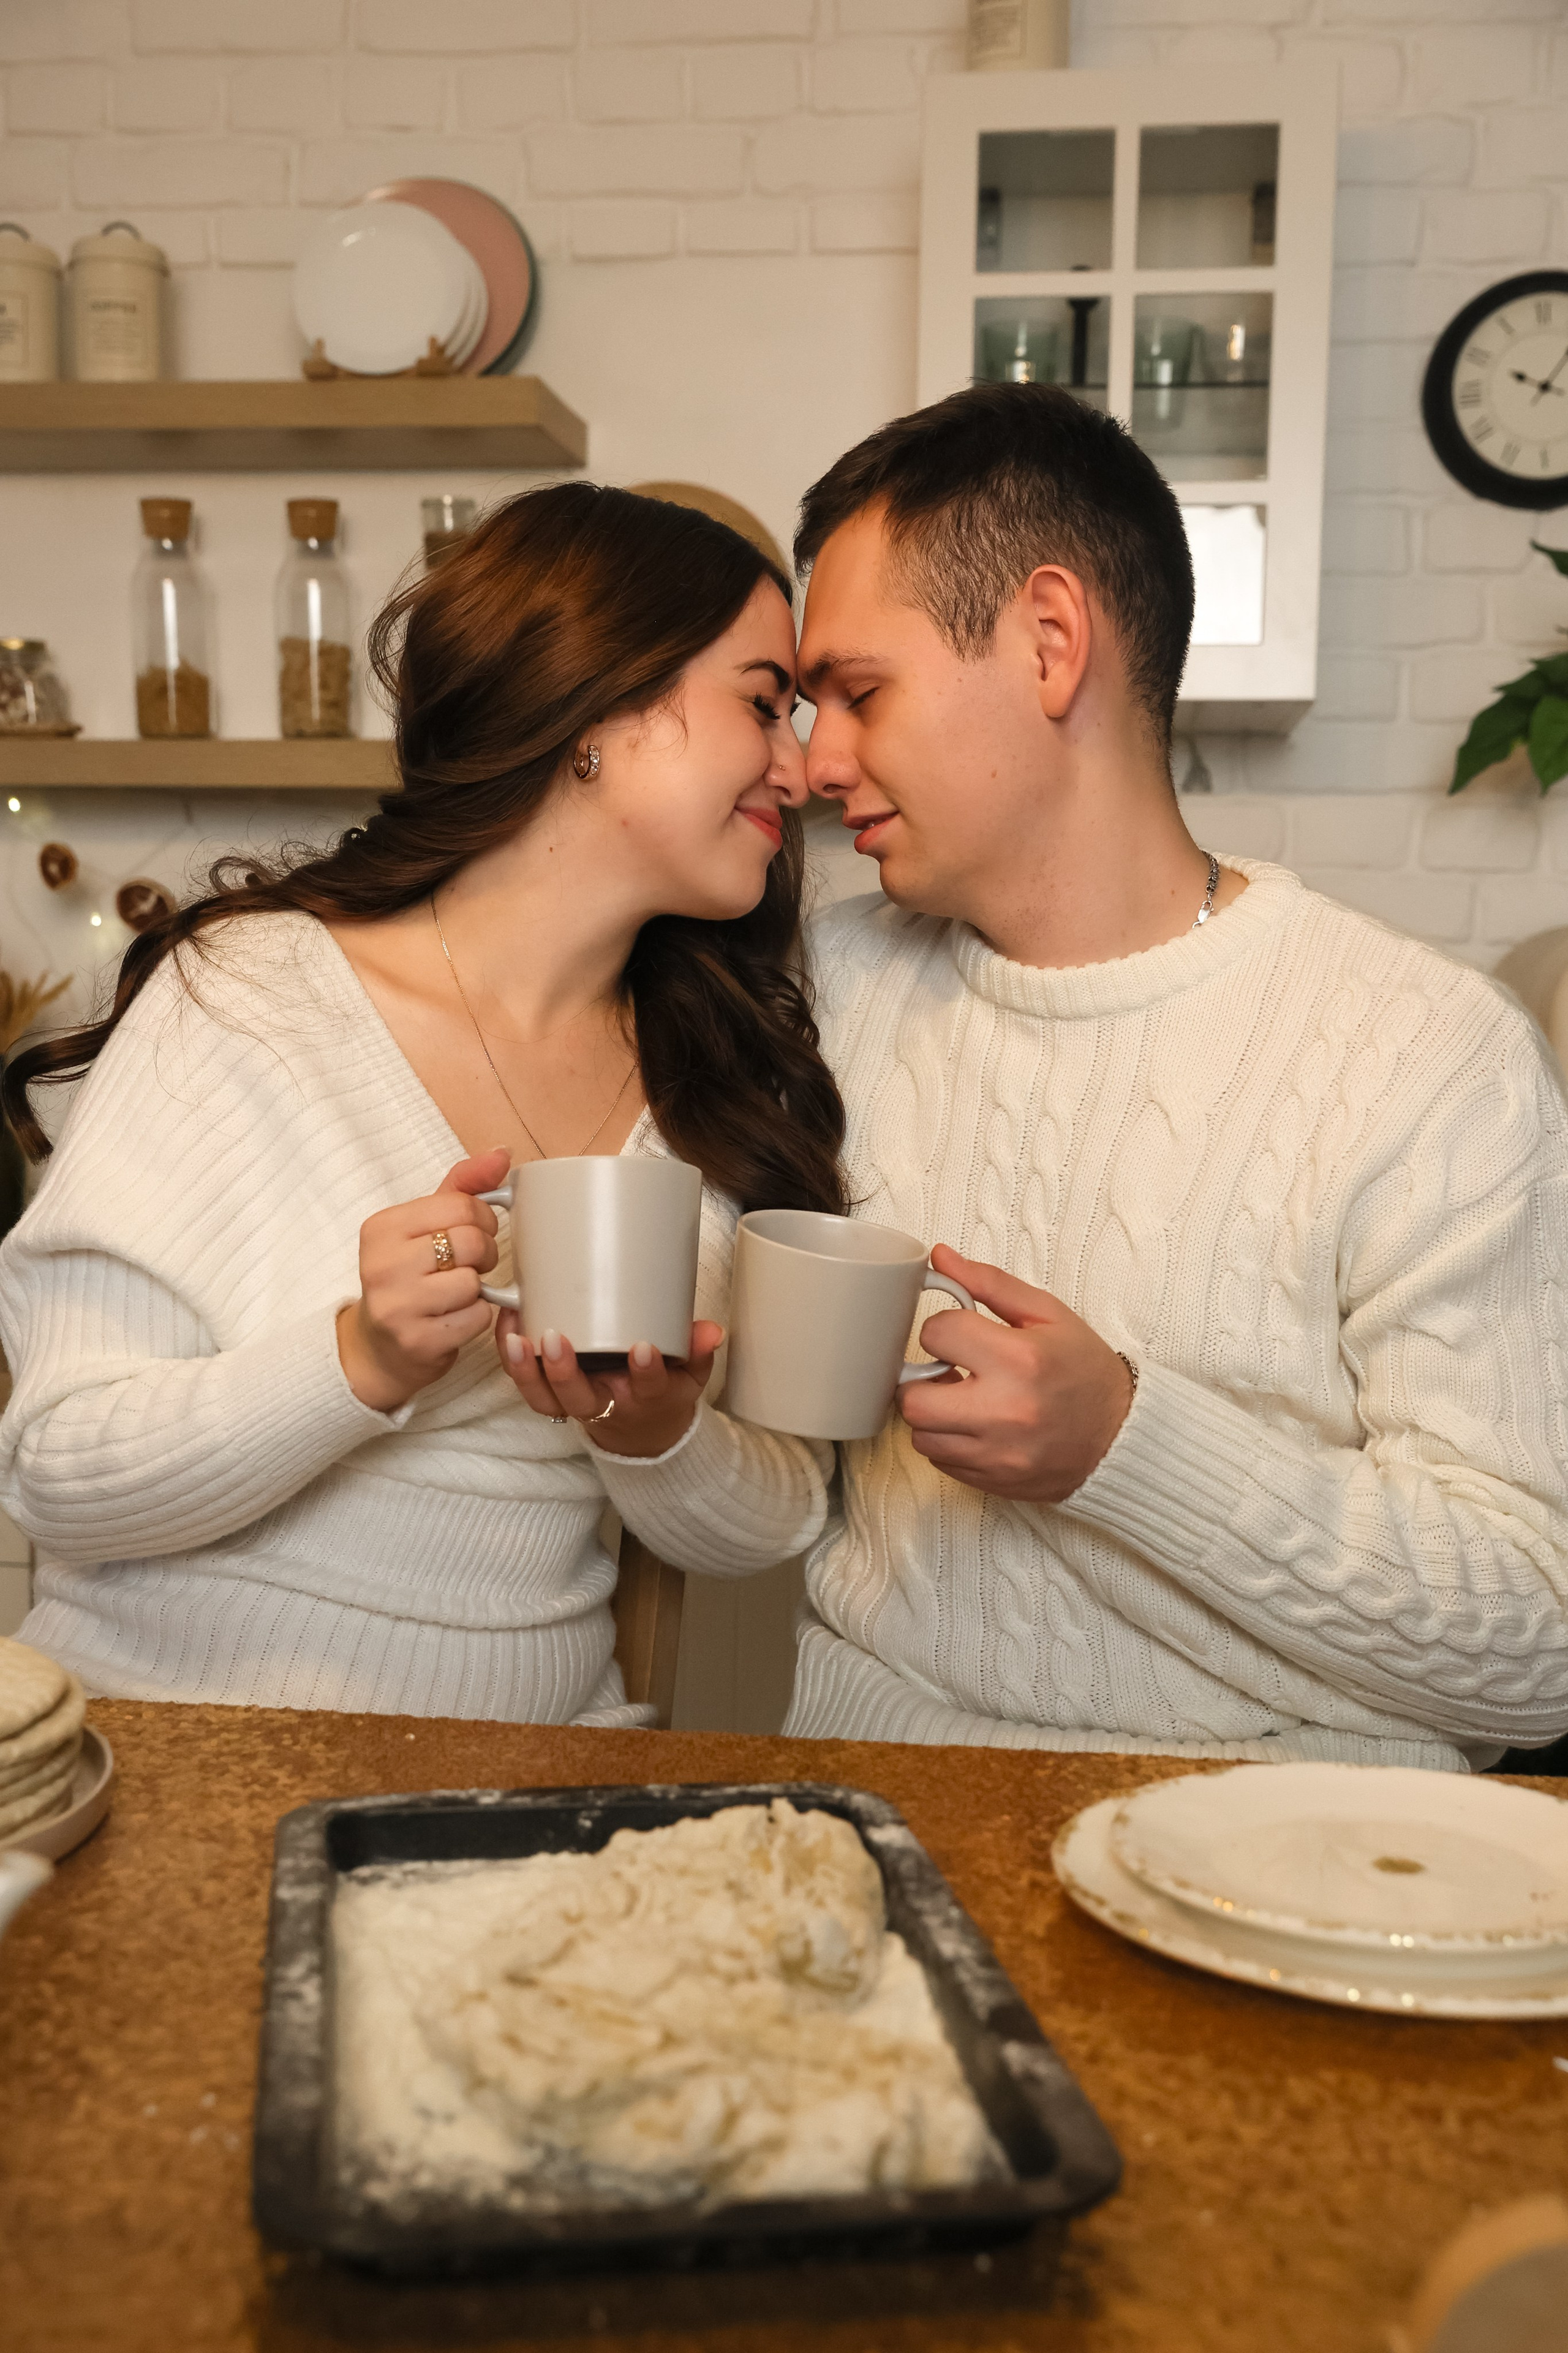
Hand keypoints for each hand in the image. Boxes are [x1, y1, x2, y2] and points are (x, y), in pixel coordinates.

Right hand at [336, 1147, 504, 1412]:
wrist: (379, 1348)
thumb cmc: (409, 1278)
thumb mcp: (424, 1226)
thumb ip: (462, 1187)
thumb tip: (502, 1153)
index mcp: (383, 1227)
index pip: (461, 1205)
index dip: (482, 1219)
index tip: (474, 1232)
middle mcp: (382, 1264)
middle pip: (470, 1242)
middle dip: (483, 1254)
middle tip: (471, 1265)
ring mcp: (396, 1305)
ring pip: (473, 1282)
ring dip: (478, 1290)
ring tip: (459, 1293)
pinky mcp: (416, 1340)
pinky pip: (476, 1318)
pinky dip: (477, 1318)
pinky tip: (455, 1318)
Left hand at [495, 1314, 723, 1458]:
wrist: (639, 1433)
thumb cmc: (661, 1393)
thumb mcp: (690, 1376)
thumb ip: (698, 1352)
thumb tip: (712, 1330)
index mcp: (644, 1400)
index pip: (647, 1389)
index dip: (645, 1371)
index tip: (643, 1348)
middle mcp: (605, 1406)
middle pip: (579, 1399)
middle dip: (564, 1372)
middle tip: (555, 1339)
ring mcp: (574, 1403)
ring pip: (544, 1399)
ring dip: (525, 1371)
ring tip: (516, 1338)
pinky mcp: (551, 1394)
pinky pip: (526, 1385)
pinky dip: (512, 1360)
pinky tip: (507, 1325)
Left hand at [896, 1246, 1135, 1503]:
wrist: (1122, 1436)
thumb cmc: (1085, 1371)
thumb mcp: (1047, 1315)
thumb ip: (989, 1283)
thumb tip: (939, 1257)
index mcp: (1020, 1359)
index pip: (936, 1334)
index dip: (943, 1329)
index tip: (961, 1334)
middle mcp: (1005, 1411)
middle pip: (912, 1398)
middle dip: (921, 1380)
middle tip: (948, 1372)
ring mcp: (998, 1454)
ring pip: (920, 1436)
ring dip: (932, 1415)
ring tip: (962, 1400)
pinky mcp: (994, 1481)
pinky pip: (940, 1462)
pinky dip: (948, 1442)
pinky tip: (975, 1426)